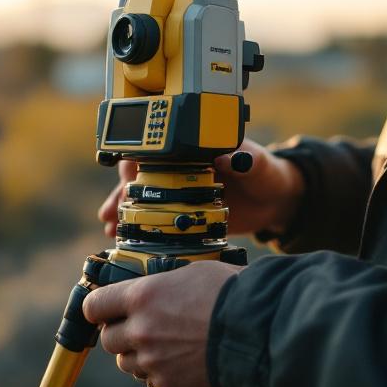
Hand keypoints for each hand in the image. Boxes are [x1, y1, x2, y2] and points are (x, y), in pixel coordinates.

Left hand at [82, 260, 243, 386]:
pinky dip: (158, 370)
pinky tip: (177, 358)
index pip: (94, 306)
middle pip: (108, 338)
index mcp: (141, 296)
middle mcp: (140, 329)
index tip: (103, 308)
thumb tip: (149, 284)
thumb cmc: (228, 293)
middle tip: (138, 325)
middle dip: (120, 332)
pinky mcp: (167, 382)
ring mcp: (152, 359)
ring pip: (127, 361)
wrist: (254, 330)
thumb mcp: (188, 272)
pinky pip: (149, 378)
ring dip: (137, 353)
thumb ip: (159, 283)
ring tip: (162, 342)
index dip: (98, 307)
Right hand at [97, 138, 304, 237]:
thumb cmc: (267, 174)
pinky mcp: (182, 213)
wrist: (276, 202)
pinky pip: (153, 218)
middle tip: (113, 209)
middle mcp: (181, 169)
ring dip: (122, 209)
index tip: (128, 176)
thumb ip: (247, 159)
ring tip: (111, 225)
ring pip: (141, 197)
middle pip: (141, 174)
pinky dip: (136, 226)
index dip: (138, 160)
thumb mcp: (259, 163)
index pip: (158, 149)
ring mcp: (179, 191)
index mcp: (194, 150)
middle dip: (122, 190)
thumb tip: (230, 157)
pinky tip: (122, 237)